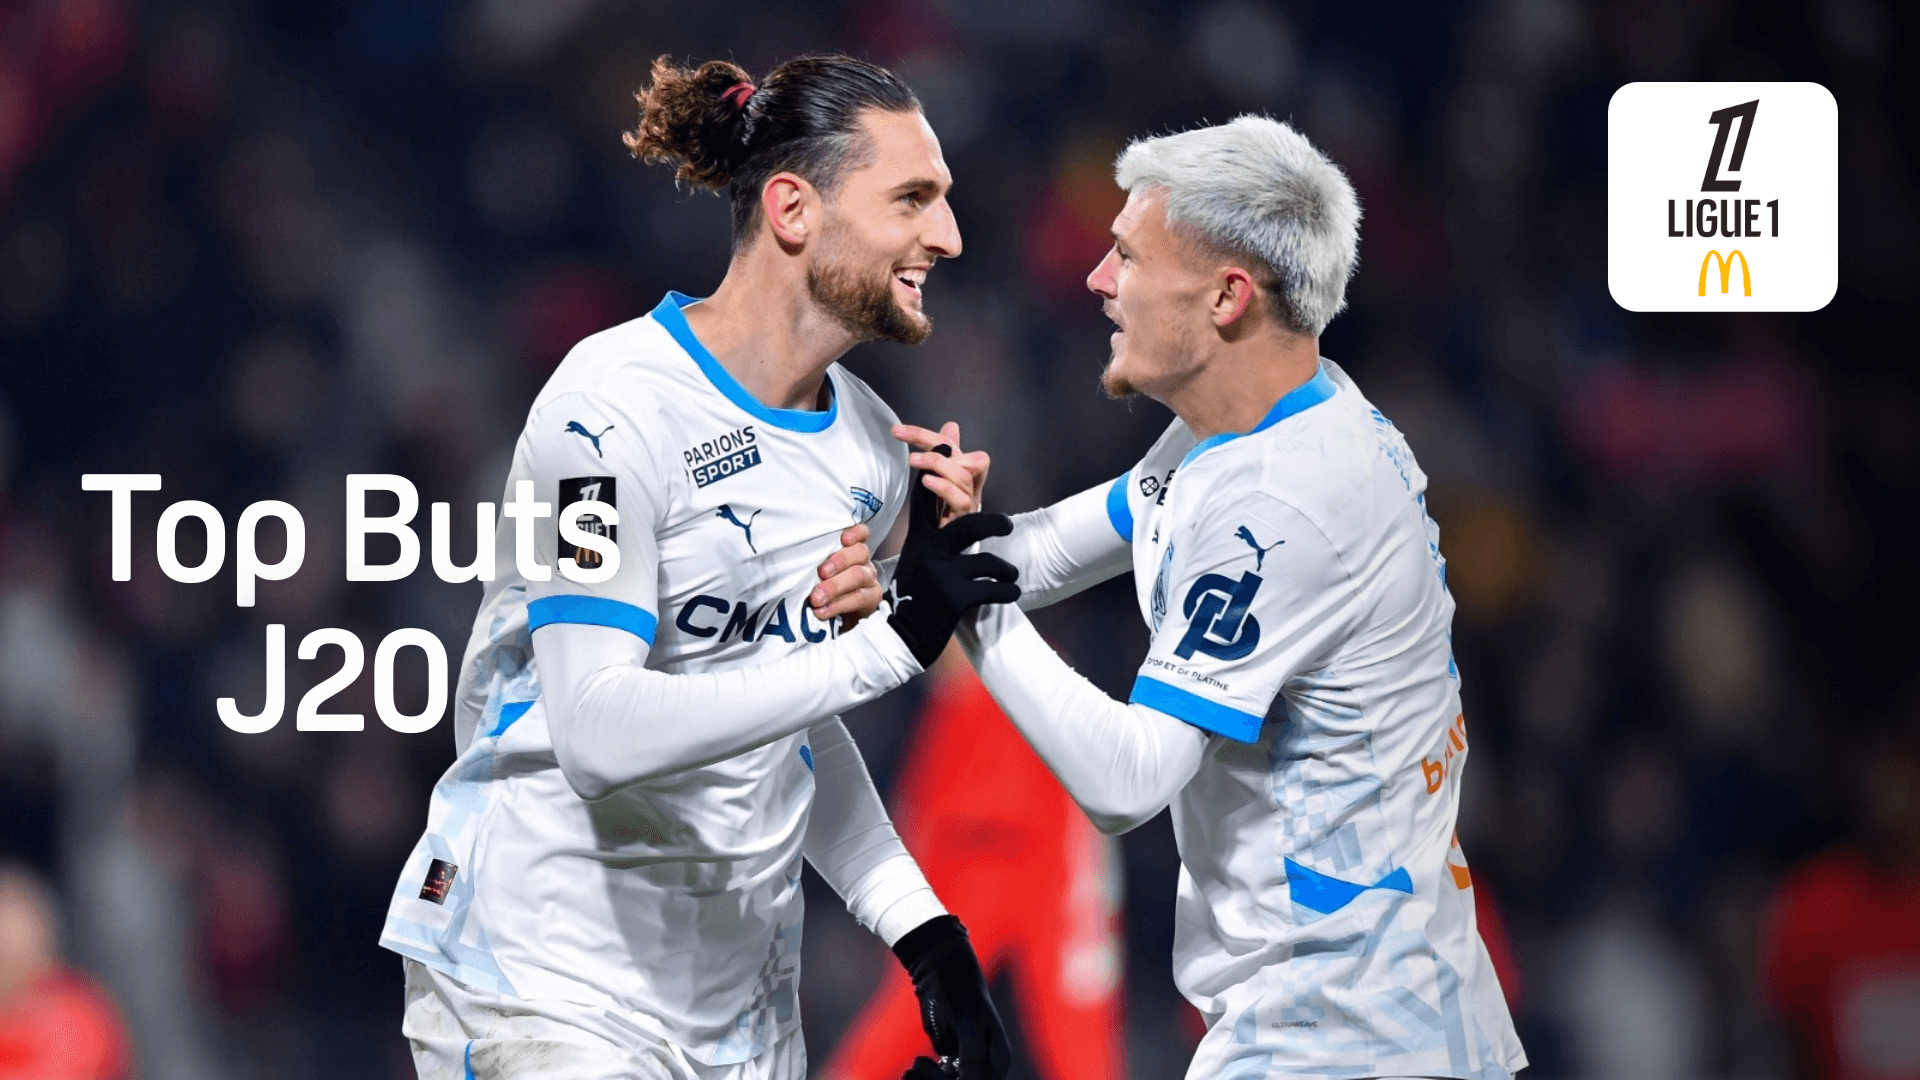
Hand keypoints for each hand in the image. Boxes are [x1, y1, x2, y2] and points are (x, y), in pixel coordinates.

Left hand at [811, 523, 881, 628]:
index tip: (844, 539)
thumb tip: (794, 563)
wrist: (843, 614)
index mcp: (852, 548)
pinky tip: (821, 611)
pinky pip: (858, 599)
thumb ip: (815, 561)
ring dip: (835, 586)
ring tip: (816, 598)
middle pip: (860, 552)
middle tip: (821, 572)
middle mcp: (864, 560)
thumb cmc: (825, 583)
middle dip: (839, 561)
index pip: (861, 532)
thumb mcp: (820, 569)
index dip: (855, 532)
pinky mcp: (872, 598)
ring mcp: (870, 578)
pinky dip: (837, 606)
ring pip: (858, 575)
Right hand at [886, 447, 1020, 668]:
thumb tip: (934, 501)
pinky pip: (995, 589)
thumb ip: (929, 528)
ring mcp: (942, 575)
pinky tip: (1009, 594)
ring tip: (1009, 577)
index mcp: (918, 541)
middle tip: (1008, 526)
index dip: (940, 467)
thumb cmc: (913, 595)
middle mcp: (928, 552)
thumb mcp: (916, 559)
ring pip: (990, 562)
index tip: (948, 441)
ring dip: (1006, 572)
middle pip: (970, 523)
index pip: (928, 497)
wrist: (899, 638)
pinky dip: (1007, 592)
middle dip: (995, 523)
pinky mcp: (955, 598)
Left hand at [892, 421, 989, 526]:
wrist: (947, 547)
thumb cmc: (944, 512)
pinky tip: (927, 482)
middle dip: (936, 449)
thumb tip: (952, 426)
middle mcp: (972, 486)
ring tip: (914, 461)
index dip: (924, 435)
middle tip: (910, 452)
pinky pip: (960, 500)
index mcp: (965, 472)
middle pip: (963, 457)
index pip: (949, 445)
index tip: (896, 431)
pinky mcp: (964, 520)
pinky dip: (943, 487)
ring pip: (962, 476)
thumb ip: (944, 454)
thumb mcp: (939, 480)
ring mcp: (969, 503)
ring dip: (938, 464)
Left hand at [892, 916, 1009, 1079]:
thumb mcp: (968, 1026)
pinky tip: (914, 1065)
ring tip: (910, 1069)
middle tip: (914, 1068)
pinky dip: (924, 1075)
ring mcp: (967, 1063)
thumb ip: (974, 1059)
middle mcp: (986, 1066)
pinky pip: (938, 1078)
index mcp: (998, 1061)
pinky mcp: (949, 1058)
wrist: (941, 969)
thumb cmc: (959, 993)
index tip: (936, 1072)